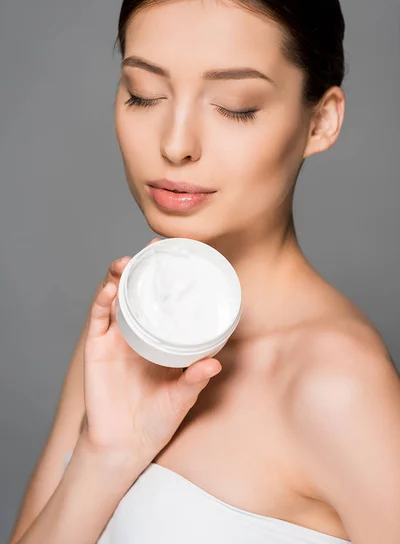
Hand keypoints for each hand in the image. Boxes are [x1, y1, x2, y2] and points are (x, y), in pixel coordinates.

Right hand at [80, 238, 221, 469]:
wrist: (123, 447)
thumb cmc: (155, 420)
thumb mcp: (181, 398)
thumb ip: (193, 380)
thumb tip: (213, 363)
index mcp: (160, 340)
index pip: (166, 302)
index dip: (172, 280)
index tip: (184, 258)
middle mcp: (137, 333)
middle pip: (140, 292)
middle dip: (146, 268)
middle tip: (156, 247)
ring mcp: (115, 339)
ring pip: (116, 298)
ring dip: (121, 276)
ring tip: (129, 261)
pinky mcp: (97, 349)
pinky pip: (98, 320)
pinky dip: (103, 302)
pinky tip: (111, 288)